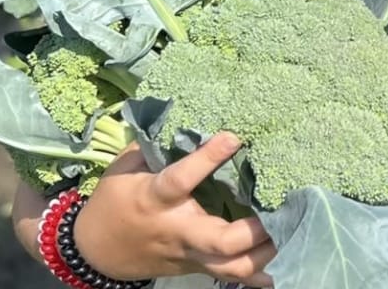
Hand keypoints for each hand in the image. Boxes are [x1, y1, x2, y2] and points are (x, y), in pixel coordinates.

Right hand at [73, 134, 276, 286]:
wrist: (94, 252)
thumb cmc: (114, 200)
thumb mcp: (126, 167)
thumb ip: (157, 145)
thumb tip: (191, 115)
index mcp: (155, 198)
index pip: (181, 180)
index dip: (207, 159)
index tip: (235, 136)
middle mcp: (177, 229)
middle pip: (218, 240)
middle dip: (252, 231)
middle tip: (281, 210)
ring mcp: (188, 255)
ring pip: (229, 268)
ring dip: (264, 256)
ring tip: (292, 234)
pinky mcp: (195, 268)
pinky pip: (229, 276)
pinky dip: (257, 274)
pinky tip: (284, 262)